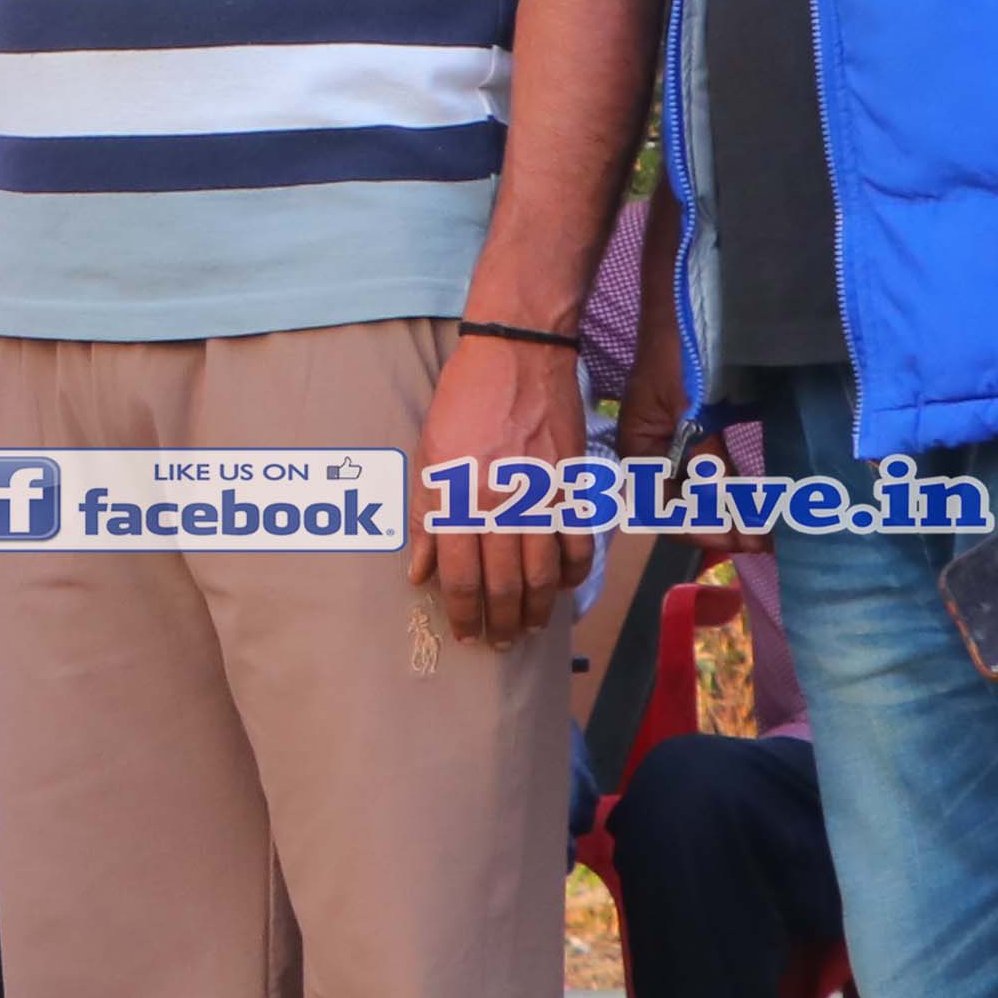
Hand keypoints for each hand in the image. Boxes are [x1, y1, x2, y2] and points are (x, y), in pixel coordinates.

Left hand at [413, 331, 589, 648]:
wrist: (519, 354)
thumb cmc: (464, 401)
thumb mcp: (429, 456)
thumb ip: (426, 517)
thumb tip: (418, 572)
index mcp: (458, 498)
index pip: (460, 576)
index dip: (463, 612)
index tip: (464, 633)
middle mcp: (501, 503)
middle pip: (505, 584)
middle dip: (501, 622)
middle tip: (499, 642)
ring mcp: (542, 496)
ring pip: (544, 573)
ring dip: (539, 608)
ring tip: (531, 627)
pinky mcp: (574, 484)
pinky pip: (580, 542)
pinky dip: (575, 572)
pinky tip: (565, 588)